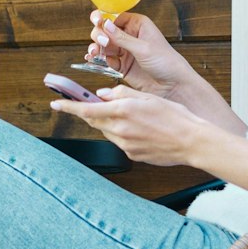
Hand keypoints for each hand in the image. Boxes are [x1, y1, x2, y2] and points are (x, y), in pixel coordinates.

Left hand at [49, 83, 204, 166]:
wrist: (192, 142)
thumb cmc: (175, 116)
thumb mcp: (148, 97)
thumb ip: (121, 93)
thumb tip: (102, 95)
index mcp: (124, 110)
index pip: (87, 109)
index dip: (69, 107)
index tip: (56, 104)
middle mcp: (121, 129)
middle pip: (96, 121)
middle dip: (94, 113)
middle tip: (100, 105)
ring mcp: (125, 145)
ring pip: (108, 131)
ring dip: (112, 123)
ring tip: (136, 118)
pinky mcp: (132, 155)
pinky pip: (120, 142)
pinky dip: (124, 134)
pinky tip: (143, 131)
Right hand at [85, 10, 194, 99]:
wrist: (173, 86)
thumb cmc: (166, 62)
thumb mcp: (143, 48)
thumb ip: (122, 38)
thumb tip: (105, 24)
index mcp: (138, 25)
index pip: (115, 17)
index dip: (104, 18)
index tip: (97, 21)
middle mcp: (130, 36)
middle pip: (106, 30)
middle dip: (99, 34)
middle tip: (100, 42)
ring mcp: (125, 51)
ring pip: (103, 45)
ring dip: (96, 47)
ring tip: (94, 53)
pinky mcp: (122, 66)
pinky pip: (106, 60)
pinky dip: (98, 60)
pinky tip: (92, 59)